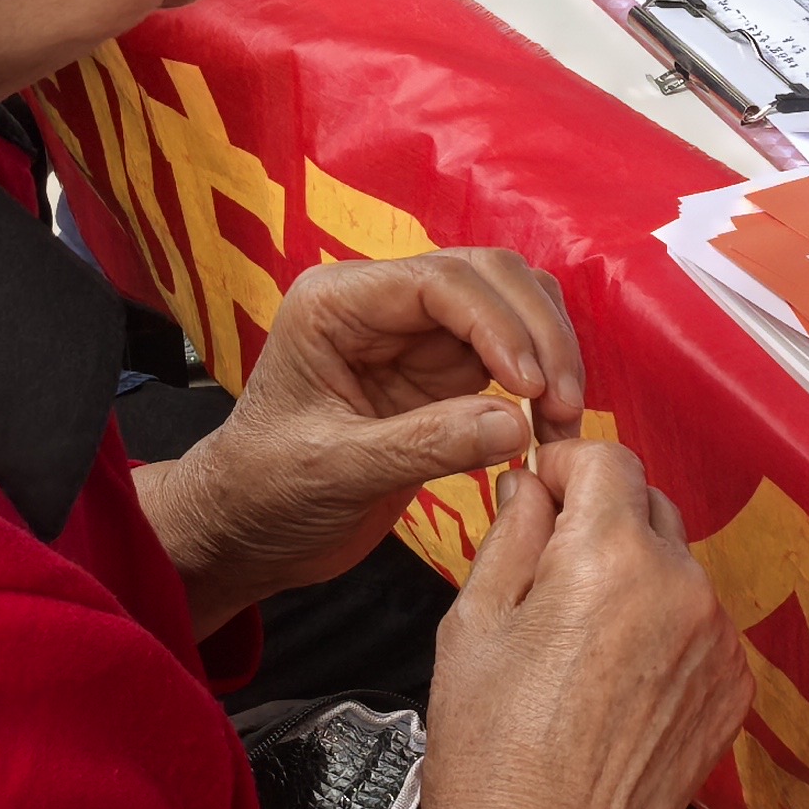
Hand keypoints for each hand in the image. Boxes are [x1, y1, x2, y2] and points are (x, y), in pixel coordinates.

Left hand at [138, 249, 585, 636]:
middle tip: (563, 406)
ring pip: (512, 305)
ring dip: (550, 352)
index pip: (440, 281)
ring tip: (562, 418)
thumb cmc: (264, 495)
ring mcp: (416, 333)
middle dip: (537, 334)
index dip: (499, 325)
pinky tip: (549, 424)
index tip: (533, 386)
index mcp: (337, 303)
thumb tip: (518, 425)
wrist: (245, 531)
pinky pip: (513, 352)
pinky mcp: (442, 371)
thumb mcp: (336, 473)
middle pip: (489, 277)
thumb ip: (425, 445)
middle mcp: (381, 303)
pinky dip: (543, 379)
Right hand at [415, 441, 751, 808]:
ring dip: (635, 578)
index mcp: (611, 558)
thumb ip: (511, 535)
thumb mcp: (471, 626)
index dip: (565, 468)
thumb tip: (530, 486)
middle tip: (548, 574)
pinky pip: (700, 628)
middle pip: (649, 506)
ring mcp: (717, 642)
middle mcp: (682, 587)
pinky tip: (615, 684)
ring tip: (578, 646)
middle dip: (600, 520)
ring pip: (677, 568)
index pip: (608, 458)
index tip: (538, 496)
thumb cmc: (493, 759)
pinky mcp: (732, 690)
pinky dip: (665, 633)